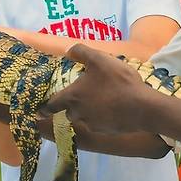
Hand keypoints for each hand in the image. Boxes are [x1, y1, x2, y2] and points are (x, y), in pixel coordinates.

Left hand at [40, 44, 158, 134]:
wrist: (141, 107)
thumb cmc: (116, 81)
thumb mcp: (99, 59)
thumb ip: (81, 52)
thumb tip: (67, 50)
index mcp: (73, 96)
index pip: (53, 104)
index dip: (45, 106)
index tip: (39, 110)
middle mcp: (79, 113)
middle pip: (69, 111)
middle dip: (71, 106)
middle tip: (79, 96)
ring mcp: (93, 124)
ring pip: (84, 117)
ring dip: (87, 111)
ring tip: (99, 100)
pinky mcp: (106, 130)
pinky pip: (99, 123)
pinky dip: (102, 117)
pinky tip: (113, 107)